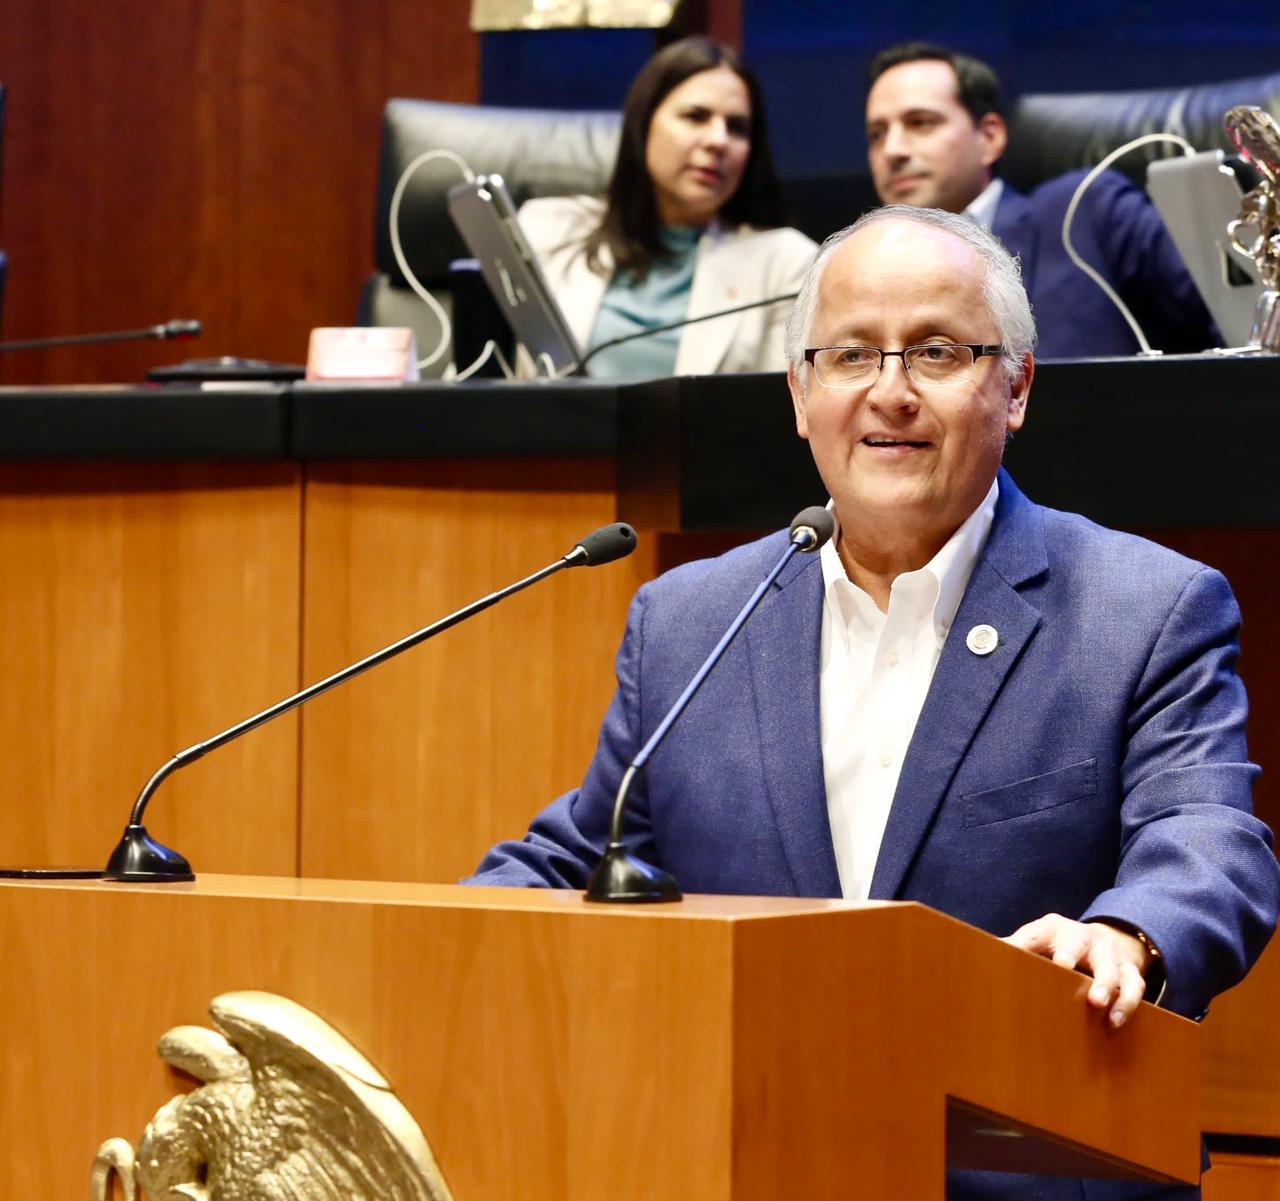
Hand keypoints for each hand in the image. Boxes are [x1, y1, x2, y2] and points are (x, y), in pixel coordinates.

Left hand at [1004, 914, 1151, 1027]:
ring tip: (1101, 1007)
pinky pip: (1134, 986)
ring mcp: (1110, 953)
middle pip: (1079, 944)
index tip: (1021, 955)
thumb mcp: (1036, 941)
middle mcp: (1084, 937)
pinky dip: (1128, 1002)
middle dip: (1071, 955)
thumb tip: (979, 956)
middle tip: (1067, 971)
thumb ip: (1014, 949)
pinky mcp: (1130, 971)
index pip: (1037, 934)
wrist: (1101, 940)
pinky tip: (1116, 1021)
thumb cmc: (1058, 945)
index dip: (1028, 943)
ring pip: (1113, 967)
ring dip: (1109, 986)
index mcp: (1053, 928)